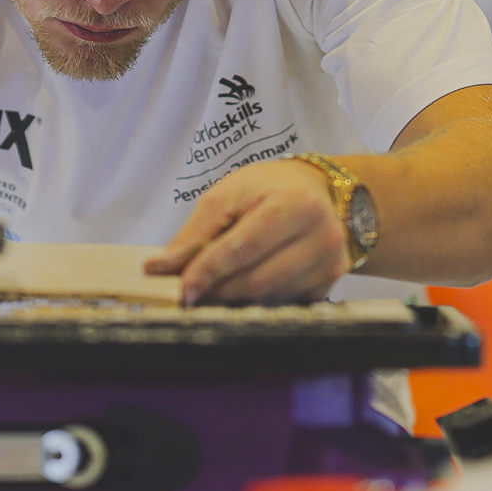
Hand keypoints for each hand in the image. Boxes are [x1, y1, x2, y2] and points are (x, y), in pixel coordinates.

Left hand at [144, 158, 345, 305]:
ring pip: (270, 297)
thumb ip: (194, 233)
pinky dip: (257, 301)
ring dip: (235, 299)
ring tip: (214, 289)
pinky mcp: (331, 282)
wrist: (315, 189)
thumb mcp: (227, 195)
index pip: (244, 249)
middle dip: (218, 290)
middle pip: (257, 280)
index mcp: (295, 205)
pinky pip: (285, 303)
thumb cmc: (267, 188)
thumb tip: (160, 268)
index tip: (183, 288)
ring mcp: (330, 263)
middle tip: (192, 292)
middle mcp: (322, 236)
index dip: (208, 271)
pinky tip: (243, 288)